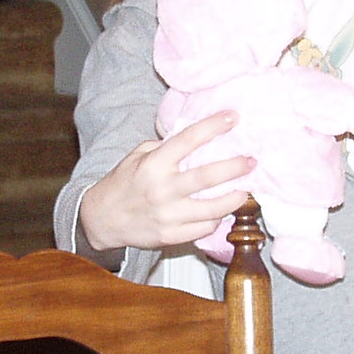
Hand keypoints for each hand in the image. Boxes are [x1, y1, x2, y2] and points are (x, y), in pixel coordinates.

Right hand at [77, 112, 253, 251]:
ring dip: (234, 198)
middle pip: (206, 177)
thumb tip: (196, 139)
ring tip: (246, 191)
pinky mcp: (171, 236)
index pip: (188, 140)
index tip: (233, 117)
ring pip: (212, 209)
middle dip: (234, 167)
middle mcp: (161, 190)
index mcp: (153, 164)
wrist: (101, 220)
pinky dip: (216, 219)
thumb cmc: (123, 184)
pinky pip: (203, 228)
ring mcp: (167, 215)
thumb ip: (164, 147)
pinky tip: (222, 211)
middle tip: (251, 161)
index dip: (213, 126)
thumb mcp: (137, 156)